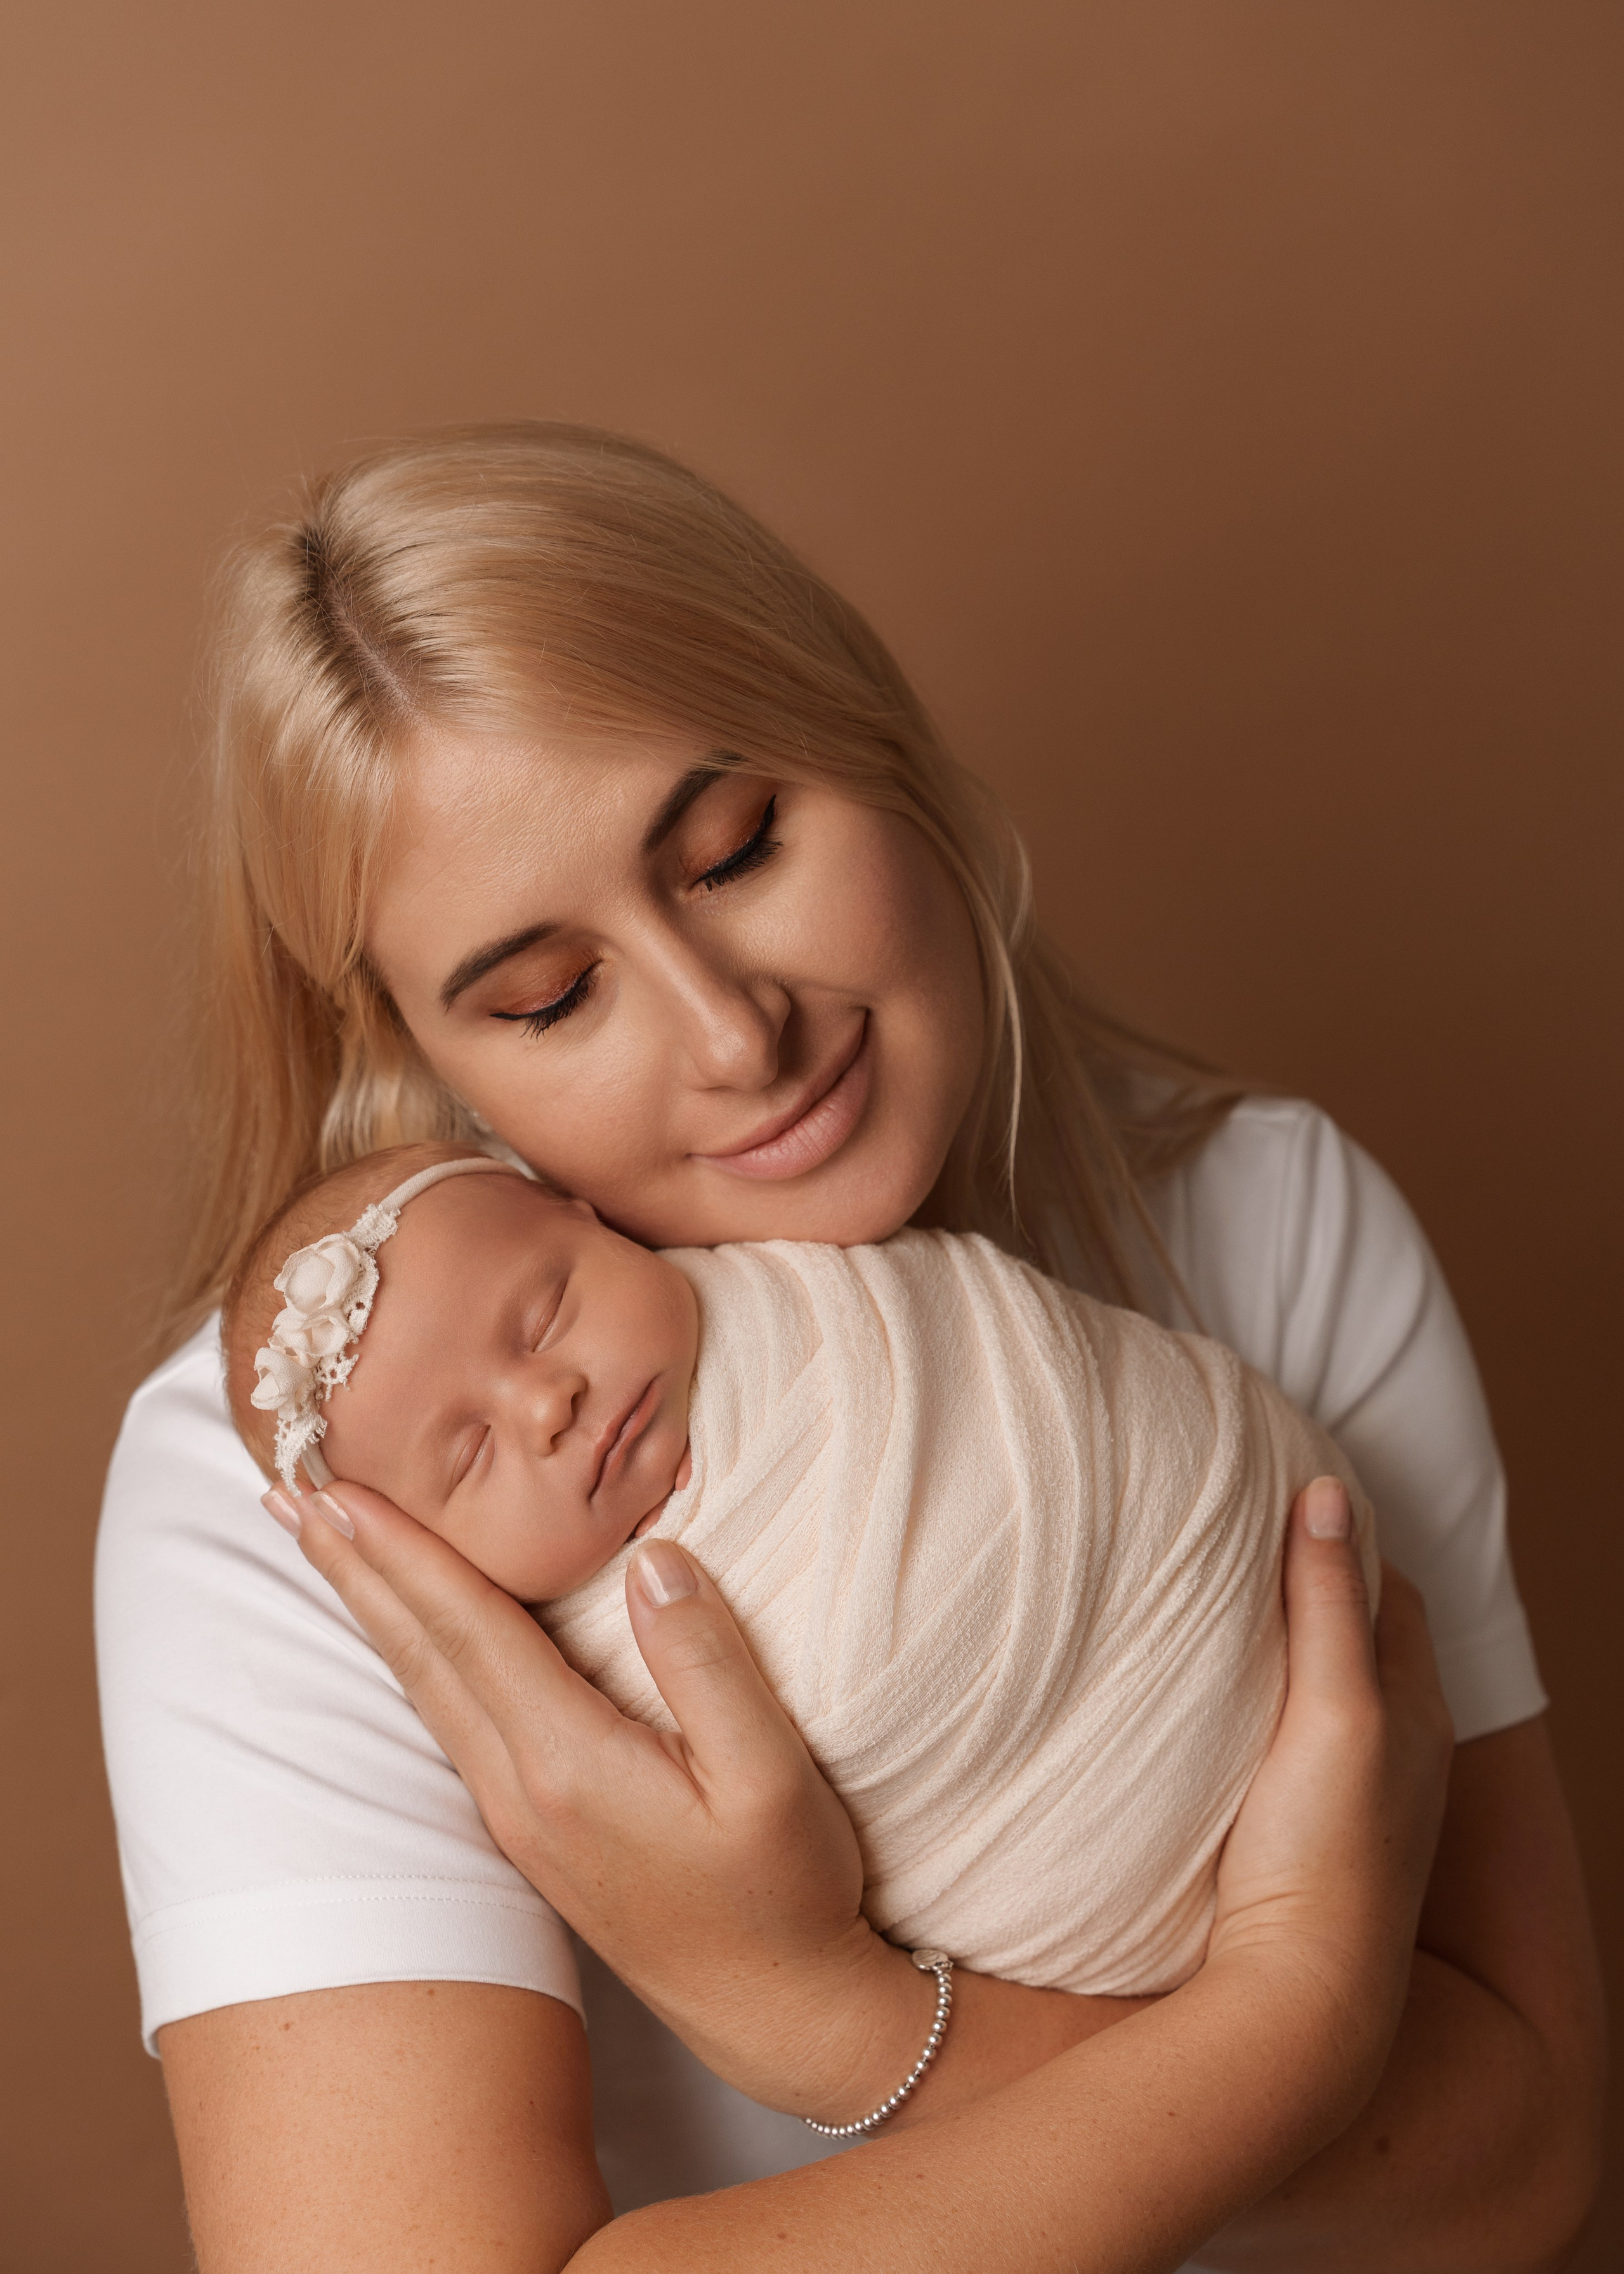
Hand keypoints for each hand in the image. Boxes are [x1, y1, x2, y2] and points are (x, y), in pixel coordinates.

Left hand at [272, 1481, 933, 2117]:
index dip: (404, 1551)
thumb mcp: (770, 1774)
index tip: (339, 1488)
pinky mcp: (532, 1834)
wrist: (774, 2011)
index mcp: (569, 1763)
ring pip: (425, 1689)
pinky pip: (451, 1719)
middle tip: (284, 1494)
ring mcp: (517, 1818)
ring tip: (327, 1549)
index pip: (469, 1628)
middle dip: (354, 1568)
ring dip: (372, 1611)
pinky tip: (408, 1640)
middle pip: (421, 1654)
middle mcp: (520, 1789)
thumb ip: (707, 1662)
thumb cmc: (782, 1890)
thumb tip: (655, 1559)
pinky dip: (414, 1657)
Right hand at [1209, 1478, 1454, 2102]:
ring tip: (1223, 1616)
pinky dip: (1269, 1710)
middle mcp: (1398, 1751)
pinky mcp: (1309, 1835)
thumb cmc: (1329, 1850)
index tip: (1281, 1501)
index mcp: (1416, 1709)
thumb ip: (1329, 1603)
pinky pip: (1298, 1745)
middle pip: (1364, 1642)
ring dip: (1290, 1654)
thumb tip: (1326, 1493)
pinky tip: (1218, 1715)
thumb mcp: (1337, 1706)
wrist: (1303, 1993)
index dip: (1342, 1539)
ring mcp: (1354, 1798)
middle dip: (1316, 1590)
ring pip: (1330, 1698)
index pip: (1390, 1592)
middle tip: (1243, 1546)